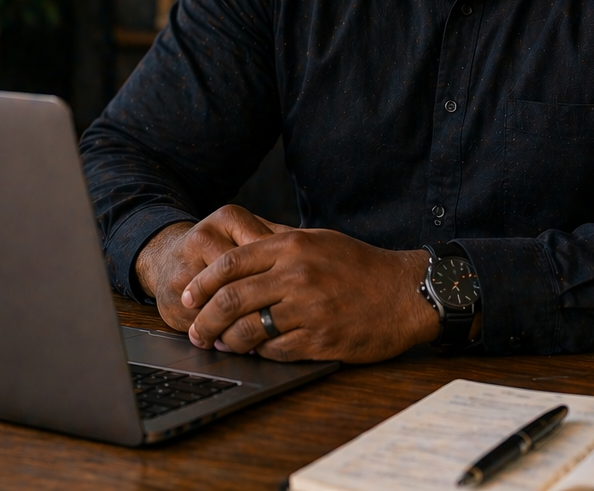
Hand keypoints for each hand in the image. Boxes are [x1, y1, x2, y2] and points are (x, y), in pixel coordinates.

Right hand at [134, 205, 292, 331]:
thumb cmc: (220, 248)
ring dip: (244, 323)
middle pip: (244, 277)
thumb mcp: (247, 234)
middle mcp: (204, 238)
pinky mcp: (173, 301)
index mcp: (228, 219)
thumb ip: (278, 239)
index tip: (304, 294)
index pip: (265, 248)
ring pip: (224, 304)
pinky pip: (206, 325)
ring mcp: (185, 270)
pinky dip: (224, 336)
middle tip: (290, 319)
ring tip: (267, 336)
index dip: (284, 274)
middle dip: (264, 301)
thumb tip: (321, 253)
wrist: (166, 258)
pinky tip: (240, 343)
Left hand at [182, 228, 439, 363]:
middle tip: (195, 332)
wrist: (406, 294)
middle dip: (203, 319)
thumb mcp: (318, 240)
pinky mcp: (321, 339)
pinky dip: (259, 353)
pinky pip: (275, 350)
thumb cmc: (361, 266)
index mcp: (291, 248)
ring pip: (248, 329)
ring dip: (227, 342)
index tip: (187, 298)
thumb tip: (238, 249)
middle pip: (230, 299)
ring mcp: (308, 309)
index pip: (230, 264)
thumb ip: (278, 243)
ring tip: (220, 346)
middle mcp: (296, 275)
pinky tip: (255, 352)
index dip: (201, 283)